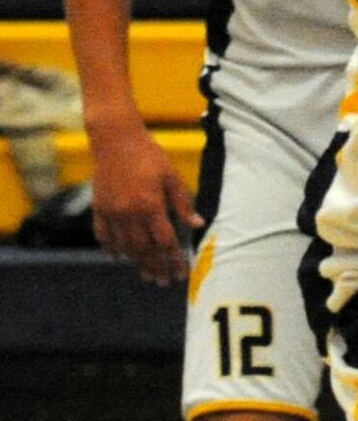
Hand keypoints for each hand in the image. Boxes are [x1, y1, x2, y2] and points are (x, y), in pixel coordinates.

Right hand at [89, 124, 202, 283]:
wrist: (115, 139)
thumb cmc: (149, 154)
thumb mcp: (171, 175)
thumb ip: (183, 202)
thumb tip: (197, 225)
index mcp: (150, 205)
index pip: (165, 241)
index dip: (174, 259)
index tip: (181, 272)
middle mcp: (129, 213)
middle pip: (144, 249)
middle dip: (156, 268)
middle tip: (164, 282)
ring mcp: (111, 212)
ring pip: (124, 246)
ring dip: (136, 263)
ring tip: (146, 274)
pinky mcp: (98, 207)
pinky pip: (103, 235)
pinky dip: (111, 248)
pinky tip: (119, 257)